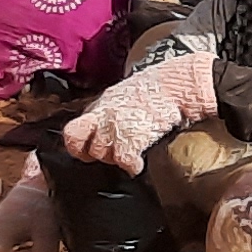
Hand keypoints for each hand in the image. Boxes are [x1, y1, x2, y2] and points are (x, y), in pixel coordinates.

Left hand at [60, 57, 215, 171]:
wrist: (176, 85)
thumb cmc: (159, 88)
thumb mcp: (126, 95)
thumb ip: (112, 111)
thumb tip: (110, 125)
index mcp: (100, 105)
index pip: (74, 130)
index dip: (79, 144)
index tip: (88, 151)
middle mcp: (102, 116)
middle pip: (81, 143)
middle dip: (94, 153)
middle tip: (110, 155)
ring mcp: (114, 127)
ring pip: (100, 153)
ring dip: (115, 159)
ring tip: (130, 157)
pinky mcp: (130, 138)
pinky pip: (123, 160)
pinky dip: (131, 166)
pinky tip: (138, 165)